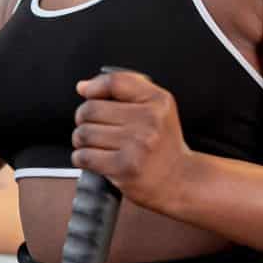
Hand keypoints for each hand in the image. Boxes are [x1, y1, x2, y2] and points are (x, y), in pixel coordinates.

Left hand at [72, 70, 196, 211]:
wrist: (180, 180)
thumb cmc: (163, 144)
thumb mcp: (156, 107)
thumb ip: (123, 89)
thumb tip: (83, 87)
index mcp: (157, 101)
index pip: (114, 82)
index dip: (94, 87)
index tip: (89, 94)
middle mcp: (149, 121)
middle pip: (91, 109)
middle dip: (84, 118)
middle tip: (93, 126)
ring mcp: (137, 145)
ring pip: (84, 133)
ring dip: (81, 140)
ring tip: (95, 144)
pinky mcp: (125, 167)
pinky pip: (84, 156)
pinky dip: (81, 158)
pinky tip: (94, 158)